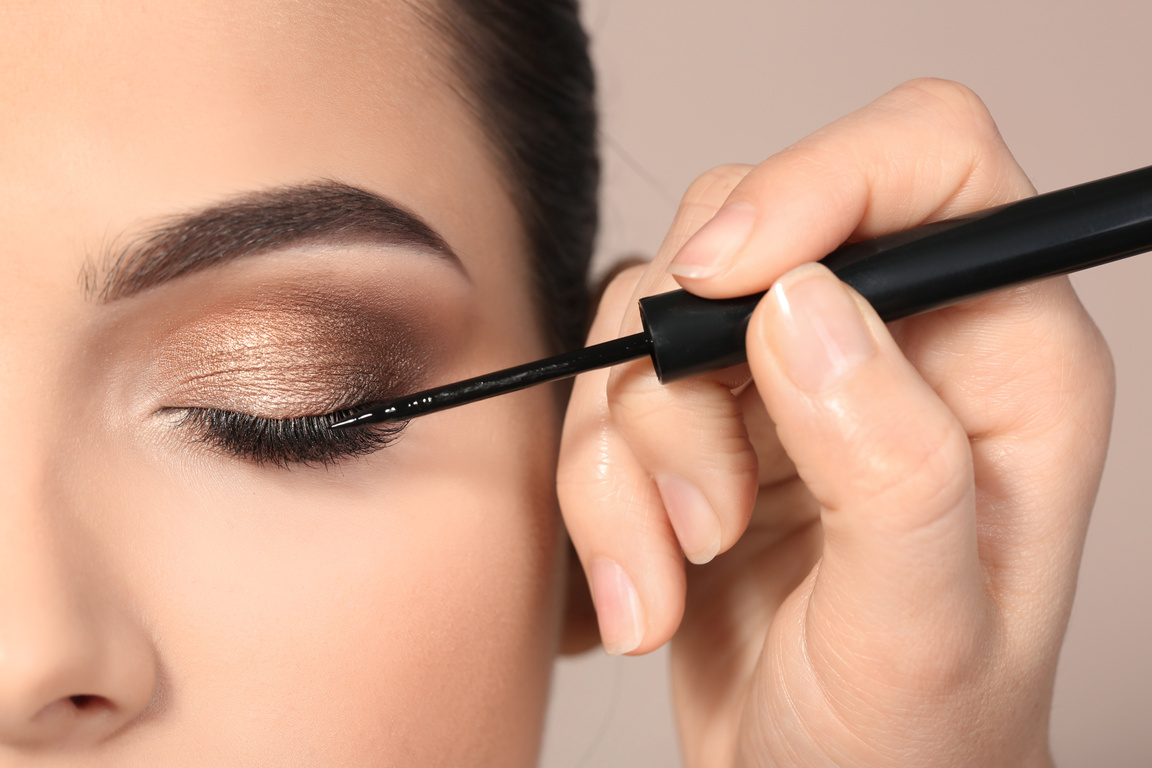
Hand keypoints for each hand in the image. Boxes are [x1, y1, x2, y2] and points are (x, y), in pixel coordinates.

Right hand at [557, 79, 1114, 766]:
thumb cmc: (911, 745)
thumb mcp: (921, 632)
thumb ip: (889, 462)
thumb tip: (805, 304)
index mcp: (1002, 357)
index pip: (923, 159)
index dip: (815, 182)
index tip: (717, 277)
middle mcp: (895, 345)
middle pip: (745, 230)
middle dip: (686, 378)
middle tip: (702, 517)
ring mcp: (787, 385)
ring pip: (650, 320)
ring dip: (632, 460)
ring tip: (671, 577)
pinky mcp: (704, 428)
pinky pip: (605, 399)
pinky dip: (596, 497)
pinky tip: (645, 588)